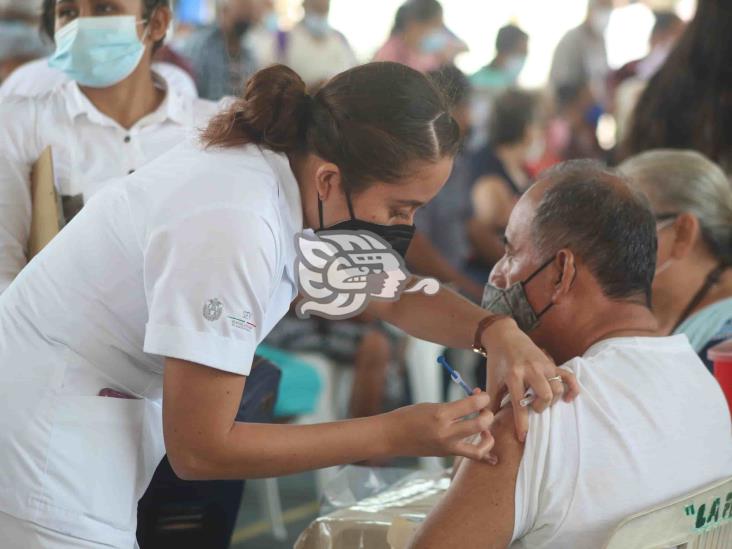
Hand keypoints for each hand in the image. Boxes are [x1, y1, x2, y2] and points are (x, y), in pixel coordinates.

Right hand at [386, 391, 495, 461]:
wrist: (391, 436)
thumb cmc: (408, 416)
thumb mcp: (431, 406)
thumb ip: (453, 405)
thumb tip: (475, 400)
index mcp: (440, 414)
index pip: (471, 405)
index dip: (483, 398)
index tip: (482, 396)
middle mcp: (445, 432)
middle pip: (480, 424)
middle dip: (487, 415)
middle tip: (483, 410)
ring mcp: (447, 446)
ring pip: (480, 448)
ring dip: (488, 438)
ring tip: (484, 430)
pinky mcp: (446, 454)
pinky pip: (471, 457)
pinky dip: (484, 456)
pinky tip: (493, 457)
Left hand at [481, 317, 579, 441]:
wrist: (505, 337)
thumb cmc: (497, 362)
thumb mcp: (491, 380)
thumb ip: (490, 402)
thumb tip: (486, 423)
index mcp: (513, 375)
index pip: (520, 403)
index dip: (522, 422)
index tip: (523, 437)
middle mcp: (531, 370)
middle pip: (546, 395)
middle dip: (540, 407)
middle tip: (532, 406)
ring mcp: (544, 365)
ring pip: (557, 387)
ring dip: (552, 399)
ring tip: (541, 400)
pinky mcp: (552, 363)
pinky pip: (569, 376)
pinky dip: (572, 388)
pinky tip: (568, 398)